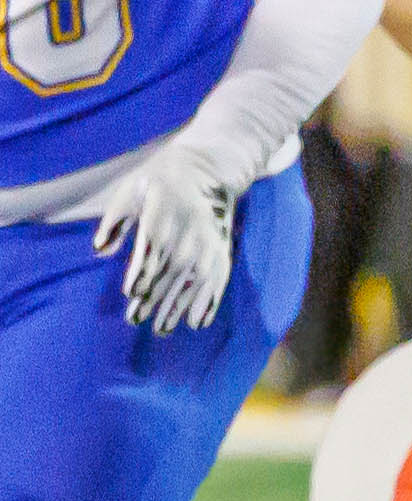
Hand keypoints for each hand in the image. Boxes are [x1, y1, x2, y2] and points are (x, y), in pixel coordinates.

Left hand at [90, 139, 238, 332]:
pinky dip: (208, 304)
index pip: (152, 250)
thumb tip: (100, 250)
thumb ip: (114, 220)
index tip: (132, 292)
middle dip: (153, 299)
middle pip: (169, 274)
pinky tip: (197, 323)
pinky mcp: (221, 254)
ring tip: (161, 329)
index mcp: (161, 218)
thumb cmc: (158, 182)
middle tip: (135, 320)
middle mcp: (187, 236)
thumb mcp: (130, 191)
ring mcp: (207, 246)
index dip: (143, 272)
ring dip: (177, 309)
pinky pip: (217, 284)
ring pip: (192, 283)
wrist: (206, 171)